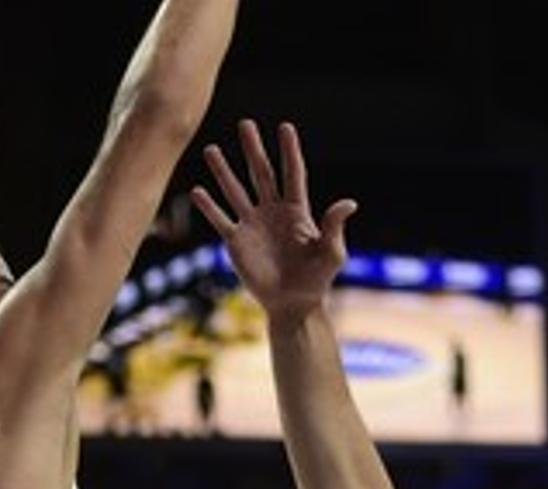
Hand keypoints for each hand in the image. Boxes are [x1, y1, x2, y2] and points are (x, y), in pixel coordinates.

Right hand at [191, 119, 356, 319]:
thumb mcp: (332, 253)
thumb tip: (349, 203)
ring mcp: (252, 225)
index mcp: (297, 211)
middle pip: (261, 173)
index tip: (285, 127)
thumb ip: (335, 226)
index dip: (289, 151)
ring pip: (235, 191)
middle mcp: (272, 212)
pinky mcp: (236, 243)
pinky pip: (220, 220)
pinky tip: (197, 191)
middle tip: (245, 124)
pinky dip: (209, 206)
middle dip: (253, 149)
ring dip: (223, 171)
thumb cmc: (317, 281)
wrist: (293, 305)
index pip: (293, 174)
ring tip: (211, 149)